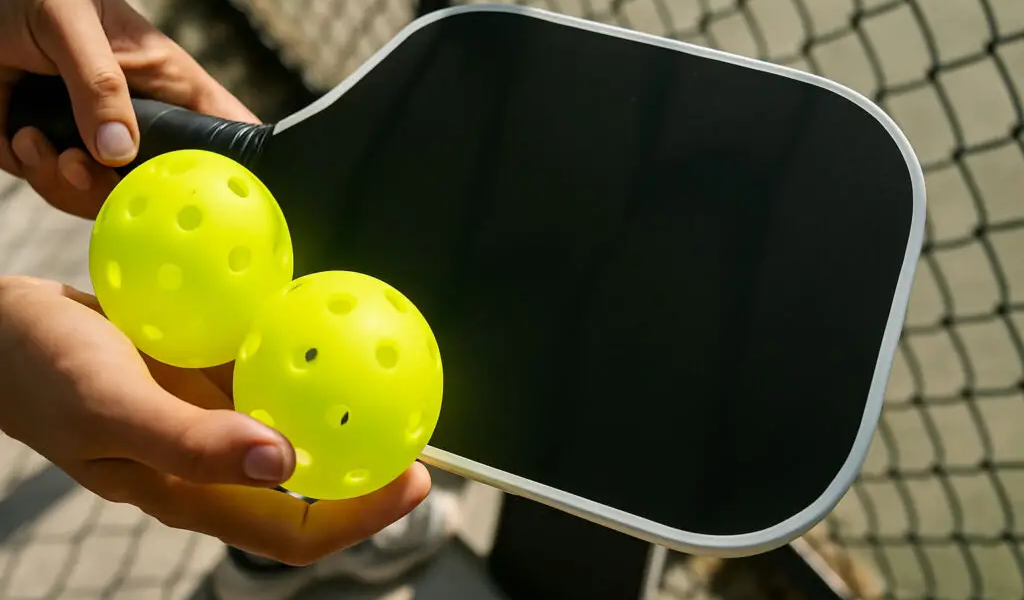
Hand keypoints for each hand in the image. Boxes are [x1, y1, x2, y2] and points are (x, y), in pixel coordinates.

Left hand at [0, 0, 257, 219]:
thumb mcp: (72, 23)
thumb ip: (99, 83)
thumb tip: (118, 151)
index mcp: (170, 86)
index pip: (226, 133)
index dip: (235, 170)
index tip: (213, 193)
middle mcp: (141, 120)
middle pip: (163, 186)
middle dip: (122, 191)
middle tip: (82, 165)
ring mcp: (100, 140)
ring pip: (108, 199)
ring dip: (68, 183)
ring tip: (41, 141)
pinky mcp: (57, 153)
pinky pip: (59, 189)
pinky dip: (37, 172)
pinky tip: (24, 135)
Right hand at [0, 276, 431, 564]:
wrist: (3, 331)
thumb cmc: (41, 372)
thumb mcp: (111, 408)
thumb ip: (189, 443)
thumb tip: (281, 462)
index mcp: (193, 492)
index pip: (295, 532)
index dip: (362, 518)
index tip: (416, 480)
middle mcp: (213, 466)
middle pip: (310, 489)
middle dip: (369, 469)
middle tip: (417, 429)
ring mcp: (212, 423)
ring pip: (296, 433)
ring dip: (342, 416)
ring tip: (389, 381)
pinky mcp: (205, 383)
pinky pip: (269, 380)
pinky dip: (304, 365)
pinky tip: (324, 331)